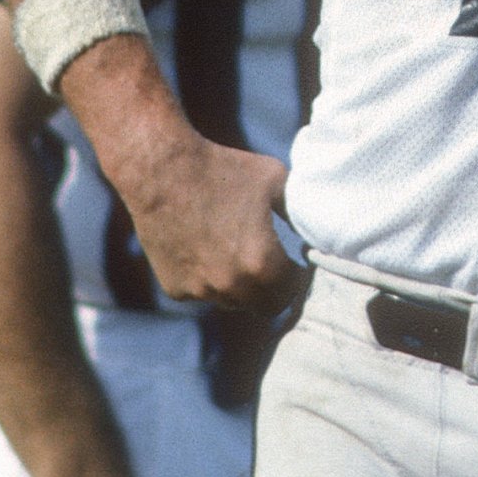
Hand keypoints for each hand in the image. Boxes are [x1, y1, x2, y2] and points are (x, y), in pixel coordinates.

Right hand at [116, 134, 303, 312]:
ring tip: (234, 250)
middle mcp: (231, 286)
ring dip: (239, 286)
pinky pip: (202, 292)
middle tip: (271, 266)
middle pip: (264, 306)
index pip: (292, 291)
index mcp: (262, 265)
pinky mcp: (174, 289)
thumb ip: (299, 212)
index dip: (297, 277)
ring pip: (232, 301)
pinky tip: (203, 247)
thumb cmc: (223, 170)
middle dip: (272, 289)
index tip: (295, 264)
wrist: (161, 170)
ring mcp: (200, 290)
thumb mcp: (276, 181)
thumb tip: (317, 229)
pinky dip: (207, 279)